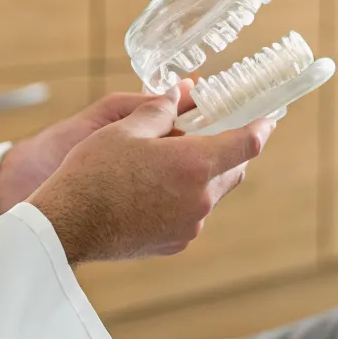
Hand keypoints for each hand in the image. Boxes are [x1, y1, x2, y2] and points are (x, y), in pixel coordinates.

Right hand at [27, 93, 273, 263]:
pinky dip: (185, 198)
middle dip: (229, 151)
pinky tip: (156, 189)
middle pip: (233, 170)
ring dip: (203, 176)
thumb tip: (177, 96)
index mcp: (195, 164)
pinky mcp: (175, 242)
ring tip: (173, 161)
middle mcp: (200, 198)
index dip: (262, 127)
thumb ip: (159, 111)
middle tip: (214, 134)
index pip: (247, 143)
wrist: (68, 224)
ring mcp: (190, 224)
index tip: (269, 118)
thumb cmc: (94, 172)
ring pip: (211, 194)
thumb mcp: (126, 129)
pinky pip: (192, 214)